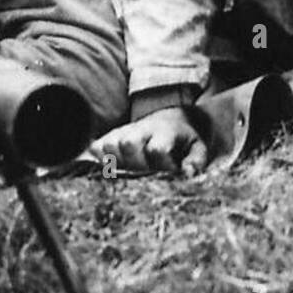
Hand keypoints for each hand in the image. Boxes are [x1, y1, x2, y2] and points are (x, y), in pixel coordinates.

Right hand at [89, 106, 208, 177]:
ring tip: (129, 173)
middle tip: (144, 175)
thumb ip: (196, 160)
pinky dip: (99, 160)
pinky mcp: (110, 136)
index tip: (169, 173)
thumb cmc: (182, 138)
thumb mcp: (197, 146)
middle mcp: (140, 130)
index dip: (160, 165)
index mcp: (164, 132)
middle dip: (134, 165)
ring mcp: (123, 132)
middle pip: (127, 144)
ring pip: (109, 145)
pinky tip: (112, 170)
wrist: (168, 117)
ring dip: (117, 163)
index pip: (156, 148)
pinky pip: (96, 147)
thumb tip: (187, 175)